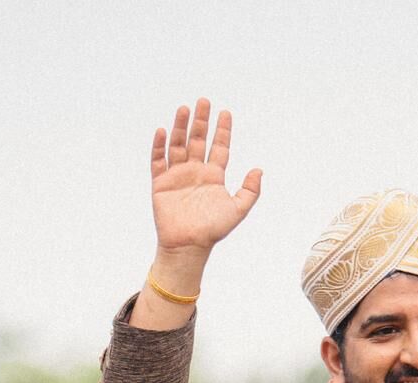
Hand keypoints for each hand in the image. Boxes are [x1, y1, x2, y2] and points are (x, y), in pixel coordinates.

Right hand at [148, 99, 261, 281]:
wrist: (189, 246)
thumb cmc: (213, 231)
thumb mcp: (238, 210)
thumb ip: (250, 191)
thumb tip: (259, 169)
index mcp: (213, 176)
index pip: (219, 147)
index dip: (222, 130)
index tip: (225, 112)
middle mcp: (196, 172)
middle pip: (198, 140)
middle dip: (201, 121)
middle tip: (204, 101)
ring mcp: (177, 175)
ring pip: (178, 144)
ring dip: (181, 127)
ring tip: (184, 109)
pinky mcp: (161, 183)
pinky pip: (158, 160)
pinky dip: (159, 146)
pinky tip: (163, 131)